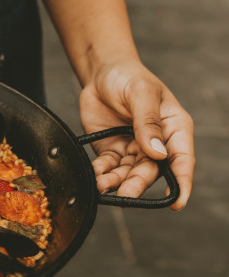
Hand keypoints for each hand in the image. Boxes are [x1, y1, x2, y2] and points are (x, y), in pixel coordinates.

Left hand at [79, 60, 194, 209]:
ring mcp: (133, 148)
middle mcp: (156, 143)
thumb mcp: (141, 93)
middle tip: (125, 196)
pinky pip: (108, 167)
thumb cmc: (128, 77)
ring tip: (102, 185)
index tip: (177, 203)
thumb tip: (157, 153)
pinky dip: (102, 173)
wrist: (100, 73)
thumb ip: (148, 122)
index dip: (182, 183)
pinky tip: (95, 175)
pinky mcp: (112, 150)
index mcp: (174, 128)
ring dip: (116, 182)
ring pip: (128, 173)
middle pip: (151, 171)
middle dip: (138, 185)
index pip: (182, 159)